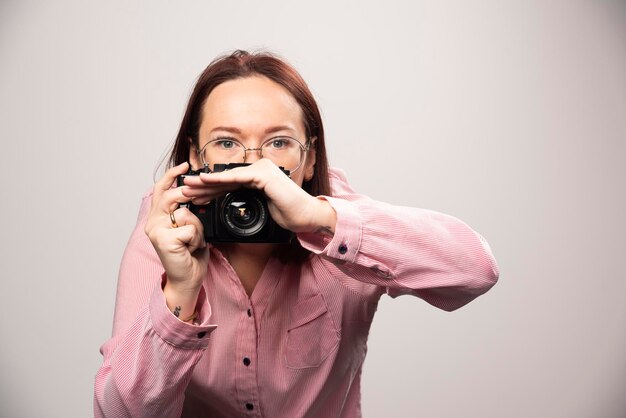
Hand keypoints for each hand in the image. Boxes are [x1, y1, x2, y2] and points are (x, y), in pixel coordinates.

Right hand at [144, 162, 209, 299]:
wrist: (187, 279)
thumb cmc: (190, 255)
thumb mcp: (189, 228)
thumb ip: (187, 211)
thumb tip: (196, 194)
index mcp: (157, 217)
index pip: (162, 189)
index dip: (173, 175)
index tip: (186, 165)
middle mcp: (152, 222)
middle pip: (173, 196)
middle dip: (190, 198)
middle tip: (199, 203)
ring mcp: (156, 230)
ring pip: (185, 212)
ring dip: (197, 228)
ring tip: (193, 241)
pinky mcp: (163, 239)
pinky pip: (190, 228)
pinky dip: (197, 238)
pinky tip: (190, 249)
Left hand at [181, 159, 336, 233]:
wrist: (307, 217)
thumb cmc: (289, 214)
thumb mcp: (263, 208)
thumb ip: (249, 202)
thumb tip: (233, 207)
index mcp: (259, 175)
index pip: (230, 183)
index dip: (211, 190)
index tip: (195, 197)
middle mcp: (260, 168)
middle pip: (226, 179)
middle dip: (204, 186)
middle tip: (184, 190)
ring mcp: (262, 169)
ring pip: (228, 177)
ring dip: (206, 183)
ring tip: (188, 187)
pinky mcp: (263, 175)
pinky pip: (236, 178)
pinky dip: (219, 180)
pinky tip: (204, 182)